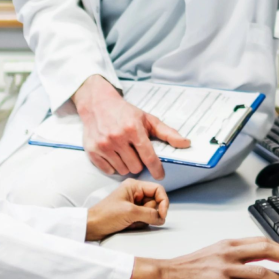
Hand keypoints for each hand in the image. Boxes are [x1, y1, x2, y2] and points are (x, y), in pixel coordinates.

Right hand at [72, 76, 190, 180]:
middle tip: (136, 154)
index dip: (157, 169)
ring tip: (125, 153)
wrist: (98, 104)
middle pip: (136, 167)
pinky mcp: (92, 150)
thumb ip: (168, 133)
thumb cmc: (125, 112)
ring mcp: (103, 145)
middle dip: (139, 163)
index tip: (160, 174)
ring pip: (122, 170)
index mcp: (133, 129)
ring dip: (126, 165)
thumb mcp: (147, 119)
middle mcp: (117, 137)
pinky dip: (113, 166)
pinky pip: (108, 170)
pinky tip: (115, 155)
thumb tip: (186, 143)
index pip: (149, 157)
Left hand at [86, 179, 169, 239]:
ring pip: (151, 213)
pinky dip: (140, 224)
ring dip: (144, 220)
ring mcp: (134, 204)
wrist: (92, 227)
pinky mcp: (132, 214)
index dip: (163, 201)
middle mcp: (135, 193)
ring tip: (130, 221)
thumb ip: (149, 214)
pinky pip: (145, 219)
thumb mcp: (130, 212)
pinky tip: (129, 225)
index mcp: (134, 186)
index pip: (158, 189)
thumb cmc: (104, 215)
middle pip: (155, 202)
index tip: (163, 214)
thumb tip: (161, 218)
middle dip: (150, 213)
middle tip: (139, 218)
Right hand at [128, 238, 278, 278]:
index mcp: (228, 244)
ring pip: (261, 272)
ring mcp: (225, 267)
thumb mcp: (212, 254)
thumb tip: (249, 266)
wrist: (165, 274)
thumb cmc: (184, 269)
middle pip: (266, 250)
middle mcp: (229, 252)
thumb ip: (230, 257)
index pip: (261, 241)